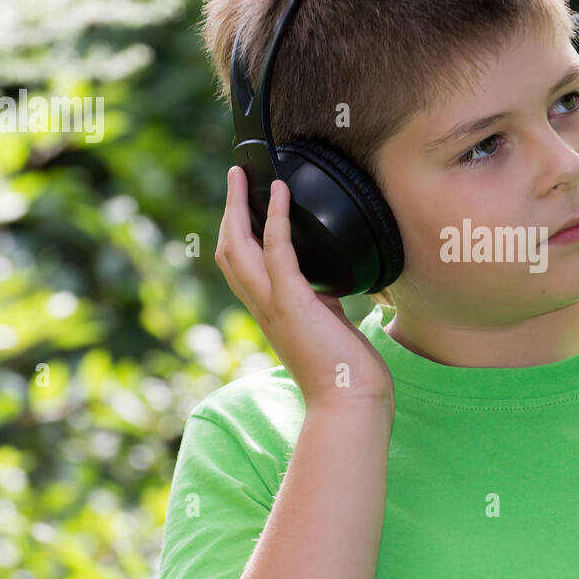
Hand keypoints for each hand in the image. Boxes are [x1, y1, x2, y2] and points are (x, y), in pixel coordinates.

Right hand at [214, 166, 393, 407]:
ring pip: (239, 247)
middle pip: (228, 251)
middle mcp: (263, 307)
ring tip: (245, 175)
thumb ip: (320, 300)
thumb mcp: (328, 324)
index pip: (240, 266)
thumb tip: (326, 279)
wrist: (350, 403)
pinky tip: (281, 194)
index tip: (243, 204)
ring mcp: (274, 305)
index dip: (236, 232)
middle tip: (236, 176)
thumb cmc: (345, 371)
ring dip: (240, 206)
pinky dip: (277, 219)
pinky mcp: (293, 303)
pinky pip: (277, 251)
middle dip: (229, 210)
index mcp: (270, 311)